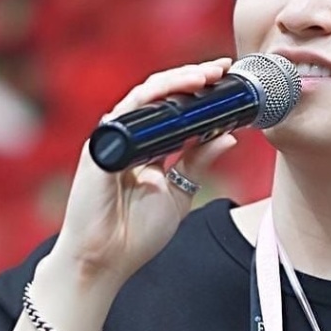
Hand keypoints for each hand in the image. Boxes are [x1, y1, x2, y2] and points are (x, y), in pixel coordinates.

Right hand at [49, 58, 237, 289]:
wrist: (106, 261)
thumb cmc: (136, 231)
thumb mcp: (180, 191)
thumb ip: (199, 161)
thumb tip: (229, 137)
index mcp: (148, 146)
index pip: (174, 108)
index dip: (198, 92)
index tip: (227, 81)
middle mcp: (130, 136)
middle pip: (162, 95)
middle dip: (192, 77)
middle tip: (220, 69)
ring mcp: (115, 138)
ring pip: (146, 95)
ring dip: (177, 80)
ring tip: (206, 75)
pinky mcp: (102, 145)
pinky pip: (129, 111)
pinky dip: (156, 98)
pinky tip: (180, 92)